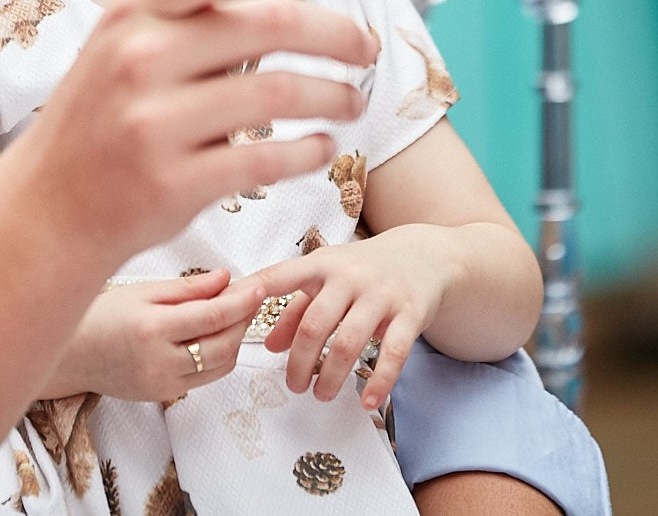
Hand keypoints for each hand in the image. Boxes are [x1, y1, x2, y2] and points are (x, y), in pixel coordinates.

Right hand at [12, 0, 376, 260]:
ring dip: (333, 97)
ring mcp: (153, 122)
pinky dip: (308, 152)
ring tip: (352, 102)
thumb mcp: (123, 33)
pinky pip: (265, 159)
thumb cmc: (103, 108)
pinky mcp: (171, 183)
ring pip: (278, 94)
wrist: (47, 207)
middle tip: (366, 48)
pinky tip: (323, 147)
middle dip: (336, 34)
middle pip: (269, 25)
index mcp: (133, 10)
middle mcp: (140, 57)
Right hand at [51, 271, 261, 402]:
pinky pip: (205, 378)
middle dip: (244, 320)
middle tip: (251, 297)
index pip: (212, 317)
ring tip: (235, 314)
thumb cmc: (101, 315)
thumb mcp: (141, 292)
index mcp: (151, 329)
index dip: (241, 302)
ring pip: (220, 366)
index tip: (259, 286)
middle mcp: (159, 362)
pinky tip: (215, 336)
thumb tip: (227, 278)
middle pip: (222, 345)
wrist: (71, 356)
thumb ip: (187, 288)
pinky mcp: (164, 396)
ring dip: (236, 340)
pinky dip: (219, 357)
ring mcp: (162, 384)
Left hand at [240, 225, 457, 411]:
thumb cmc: (365, 269)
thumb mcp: (327, 277)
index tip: (231, 314)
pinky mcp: (410, 313)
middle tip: (294, 386)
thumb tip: (268, 345)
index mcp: (322, 264)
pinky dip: (379, 381)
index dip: (255, 293)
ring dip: (331, 376)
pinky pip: (393, 353)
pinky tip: (368, 401)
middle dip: (300, 362)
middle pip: (315, 324)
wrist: (425, 256)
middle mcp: (350, 276)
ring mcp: (382, 294)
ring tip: (322, 394)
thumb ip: (295, 308)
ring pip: (349, 342)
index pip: (282, 276)